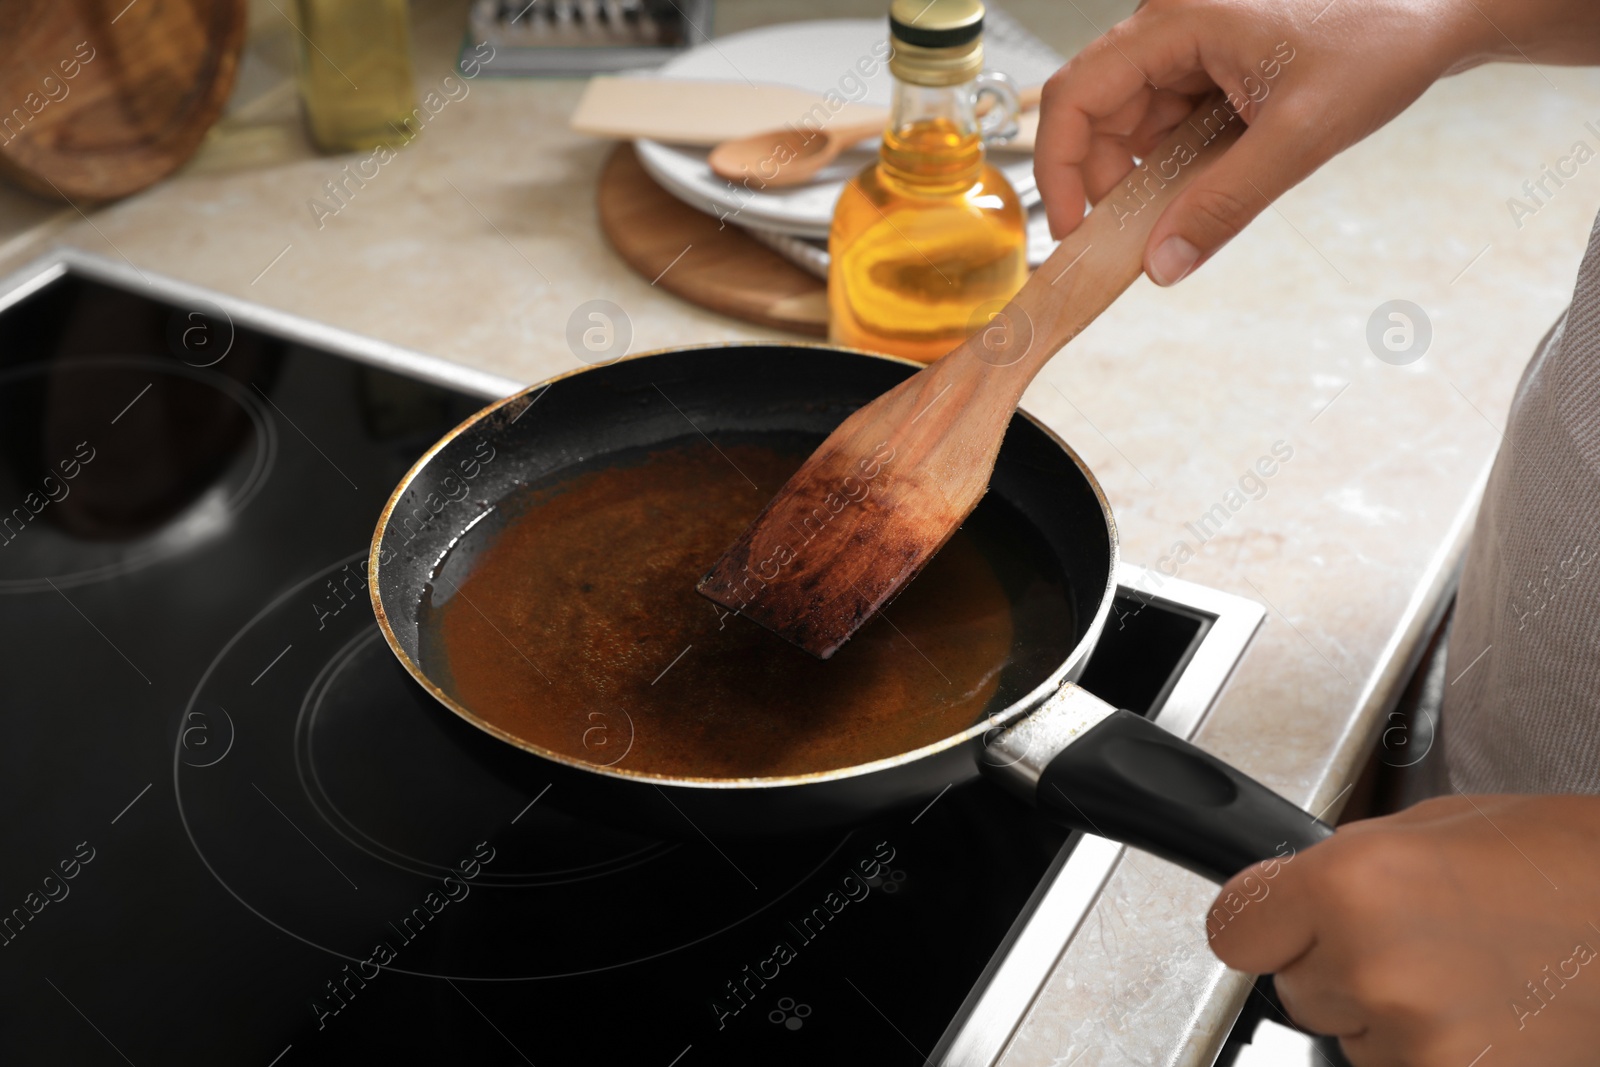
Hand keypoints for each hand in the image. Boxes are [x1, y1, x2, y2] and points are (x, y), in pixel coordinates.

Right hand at [1033, 0, 1599, 285]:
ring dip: (1139, 176)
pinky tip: (1201, 186)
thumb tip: (1163, 264)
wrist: (1438, 12)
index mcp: (1177, 21)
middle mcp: (1170, 26)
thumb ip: (1225, 204)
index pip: (1075, 95)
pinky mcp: (1209, 66)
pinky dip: (1170, 165)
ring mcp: (1189, 45)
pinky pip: (1164, 123)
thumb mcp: (1301, 136)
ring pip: (1127, 123)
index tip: (1072, 228)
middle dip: (1100, 179)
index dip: (1058, 167)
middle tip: (1129, 237)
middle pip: (1094, 112)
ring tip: (1175, 213)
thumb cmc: (1381, 41)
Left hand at [1207, 794, 1599, 1066]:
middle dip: (1339, 968)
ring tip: (1469, 979)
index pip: (1235, 930)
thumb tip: (1296, 893)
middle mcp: (1370, 966)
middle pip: (1297, 989)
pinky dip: (1432, 1054)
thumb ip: (1348, 863)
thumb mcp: (1436, 826)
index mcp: (1351, 883)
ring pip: (1351, 1039)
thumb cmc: (1570, 867)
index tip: (1277, 927)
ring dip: (1389, 1017)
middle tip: (1417, 943)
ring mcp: (1413, 1042)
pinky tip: (1486, 1019)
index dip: (1261, 926)